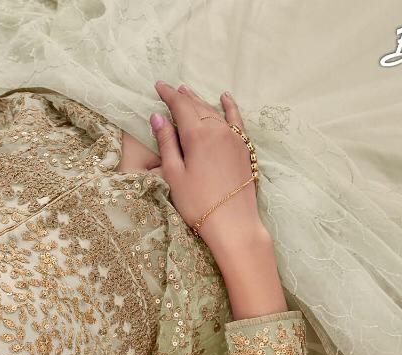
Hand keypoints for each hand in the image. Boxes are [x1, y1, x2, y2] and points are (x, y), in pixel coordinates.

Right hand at [149, 81, 262, 249]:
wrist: (233, 222)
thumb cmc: (197, 203)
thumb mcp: (174, 174)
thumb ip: (167, 143)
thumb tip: (158, 117)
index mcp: (197, 135)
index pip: (180, 106)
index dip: (168, 94)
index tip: (158, 86)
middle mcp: (217, 129)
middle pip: (197, 106)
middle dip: (183, 96)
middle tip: (170, 88)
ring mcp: (234, 136)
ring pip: (214, 111)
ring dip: (200, 101)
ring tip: (188, 92)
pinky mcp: (243, 146)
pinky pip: (236, 119)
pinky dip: (230, 106)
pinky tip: (225, 97)